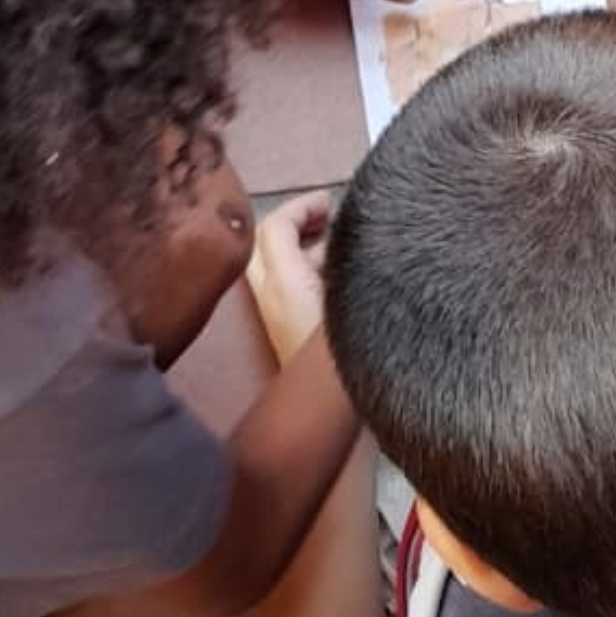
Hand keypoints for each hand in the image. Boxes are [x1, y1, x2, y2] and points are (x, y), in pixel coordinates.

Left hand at [247, 193, 335, 365]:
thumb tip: (349, 223)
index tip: (331, 200)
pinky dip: (310, 271)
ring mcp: (278, 318)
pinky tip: (342, 275)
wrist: (338, 415)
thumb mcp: (348, 290)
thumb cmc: (349, 349)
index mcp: (282, 283)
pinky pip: (291, 288)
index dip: (301, 206)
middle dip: (294, 223)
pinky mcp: (290, 335)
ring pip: (278, 267)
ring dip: (305, 247)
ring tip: (343, 240)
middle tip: (329, 215)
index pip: (273, 227)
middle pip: (266, 244)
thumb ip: (345, 254)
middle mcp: (271, 298)